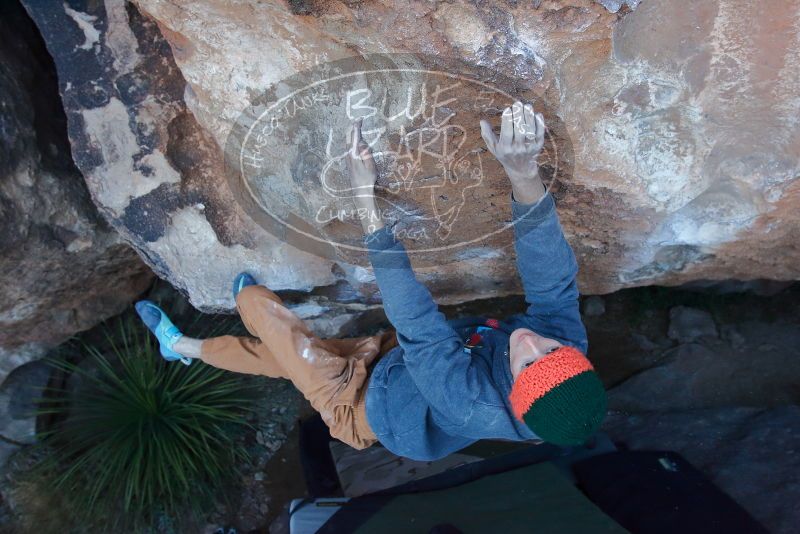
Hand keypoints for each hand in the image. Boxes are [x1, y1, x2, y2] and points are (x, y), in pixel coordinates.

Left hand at [345, 119, 383, 233]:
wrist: (360, 190)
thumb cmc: (367, 179)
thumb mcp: (371, 165)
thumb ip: (366, 153)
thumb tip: (362, 143)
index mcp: (354, 154)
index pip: (355, 137)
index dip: (357, 127)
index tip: (360, 119)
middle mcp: (348, 154)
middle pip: (348, 137)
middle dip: (352, 127)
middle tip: (359, 121)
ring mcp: (347, 158)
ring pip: (348, 142)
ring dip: (352, 134)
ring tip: (358, 127)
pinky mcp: (348, 161)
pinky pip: (349, 147)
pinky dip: (352, 140)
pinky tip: (356, 140)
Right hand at [480, 101, 546, 203]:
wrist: (521, 169)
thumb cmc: (505, 155)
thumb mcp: (493, 147)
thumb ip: (487, 134)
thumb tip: (482, 121)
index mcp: (505, 148)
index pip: (507, 133)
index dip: (507, 121)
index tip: (507, 109)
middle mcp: (518, 148)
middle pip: (519, 130)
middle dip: (519, 115)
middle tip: (518, 103)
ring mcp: (529, 147)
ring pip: (530, 130)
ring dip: (529, 117)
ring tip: (527, 106)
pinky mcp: (538, 146)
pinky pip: (540, 133)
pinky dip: (540, 124)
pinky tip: (537, 114)